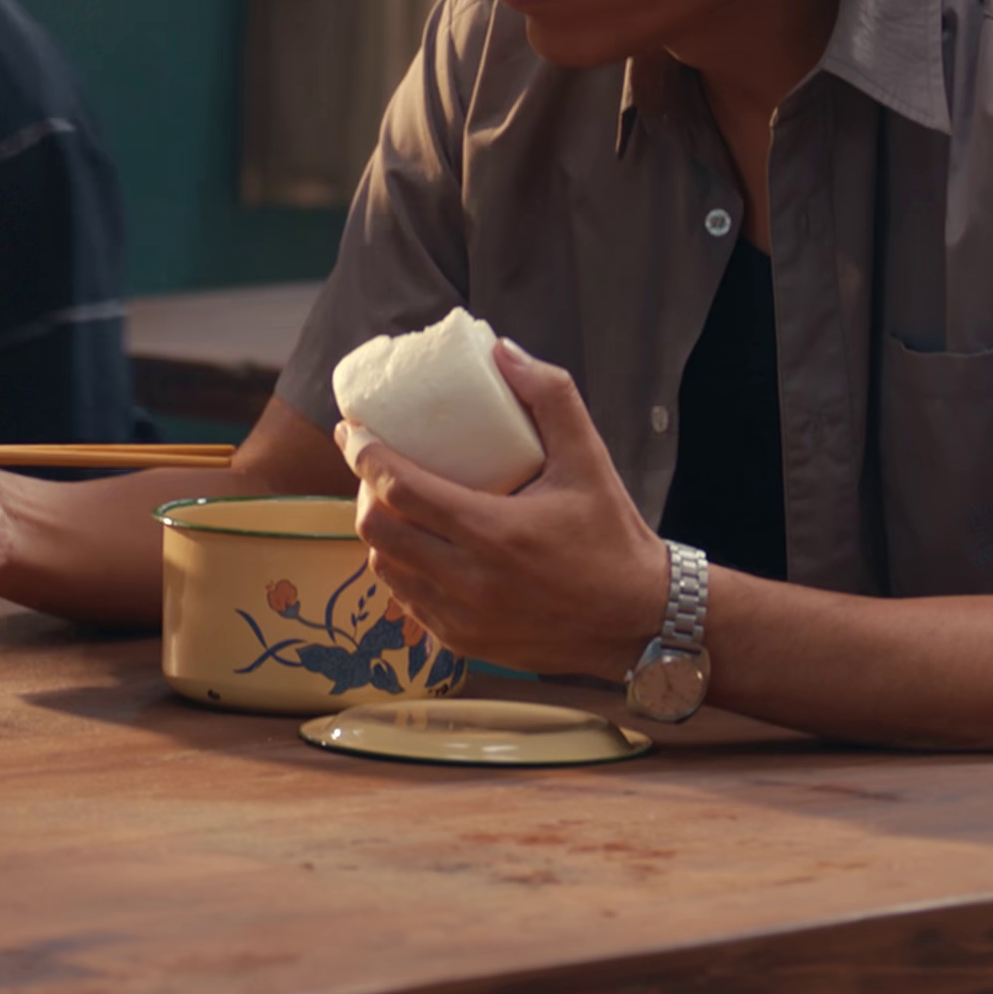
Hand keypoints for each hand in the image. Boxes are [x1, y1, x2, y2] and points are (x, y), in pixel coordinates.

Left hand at [342, 339, 663, 678]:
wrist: (641, 621)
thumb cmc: (613, 536)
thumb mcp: (590, 461)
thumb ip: (552, 398)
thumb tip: (502, 351)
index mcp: (496, 533)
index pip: (401, 488)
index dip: (364, 455)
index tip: (352, 430)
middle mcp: (471, 580)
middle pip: (378, 530)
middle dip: (364, 491)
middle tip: (373, 466)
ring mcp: (463, 618)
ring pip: (385, 568)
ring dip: (379, 532)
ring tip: (393, 503)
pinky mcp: (463, 642)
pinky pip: (406, 601)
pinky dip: (401, 569)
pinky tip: (415, 546)